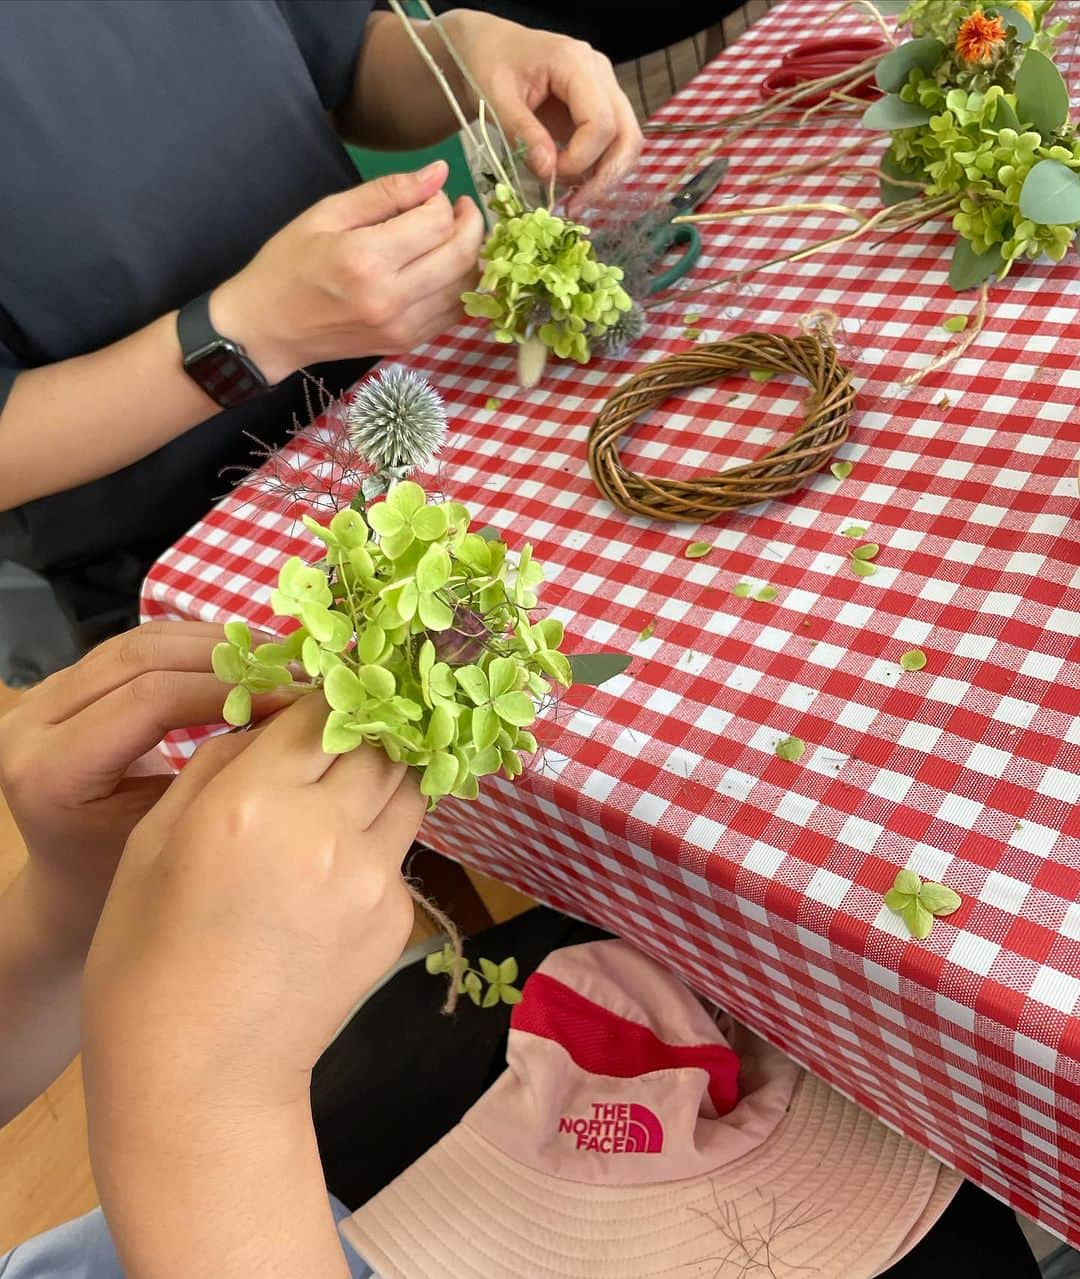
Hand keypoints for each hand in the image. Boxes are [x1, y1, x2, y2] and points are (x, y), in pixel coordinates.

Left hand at [0, 621, 272, 949]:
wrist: (70, 884)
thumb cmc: (121, 879)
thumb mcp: (171, 832)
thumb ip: (215, 771)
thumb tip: (291, 714)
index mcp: (49, 770)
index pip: (148, 701)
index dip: (227, 690)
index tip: (292, 699)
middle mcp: (30, 722)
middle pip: (140, 656)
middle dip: (227, 657)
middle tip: (294, 668)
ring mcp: (42, 696)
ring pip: (140, 640)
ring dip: (215, 642)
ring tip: (279, 657)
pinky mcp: (65, 684)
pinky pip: (136, 647)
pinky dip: (196, 645)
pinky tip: (246, 656)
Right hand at [83, 693, 424, 1113]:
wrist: (198, 1077)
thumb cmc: (148, 956)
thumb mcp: (155, 843)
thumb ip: (217, 766)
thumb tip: (266, 722)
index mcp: (256, 803)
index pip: (321, 711)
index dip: (322, 697)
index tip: (315, 698)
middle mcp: (328, 830)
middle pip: (380, 743)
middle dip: (362, 731)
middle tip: (340, 736)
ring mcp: (373, 877)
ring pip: (407, 790)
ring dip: (382, 778)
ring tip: (343, 794)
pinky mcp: (397, 918)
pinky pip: (399, 851)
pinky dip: (377, 841)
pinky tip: (333, 870)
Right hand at [212, 162, 484, 382]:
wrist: (268, 329)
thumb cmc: (289, 264)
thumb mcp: (328, 213)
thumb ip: (386, 192)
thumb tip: (438, 172)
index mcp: (367, 259)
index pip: (436, 224)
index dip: (442, 203)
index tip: (428, 196)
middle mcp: (391, 298)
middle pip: (461, 257)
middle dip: (470, 226)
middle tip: (461, 210)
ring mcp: (403, 327)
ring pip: (465, 288)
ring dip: (471, 257)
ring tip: (454, 237)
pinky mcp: (407, 343)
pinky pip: (453, 313)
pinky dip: (460, 286)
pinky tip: (445, 268)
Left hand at [446, 11, 642, 210]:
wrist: (490, 47)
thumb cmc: (489, 64)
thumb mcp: (496, 97)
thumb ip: (522, 132)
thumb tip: (548, 171)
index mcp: (576, 63)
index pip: (601, 122)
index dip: (579, 159)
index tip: (548, 174)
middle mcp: (600, 74)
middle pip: (626, 134)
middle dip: (604, 177)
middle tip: (574, 207)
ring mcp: (605, 90)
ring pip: (626, 142)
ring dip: (604, 177)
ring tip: (573, 201)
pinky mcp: (599, 108)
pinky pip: (613, 145)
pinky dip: (597, 170)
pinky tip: (573, 186)